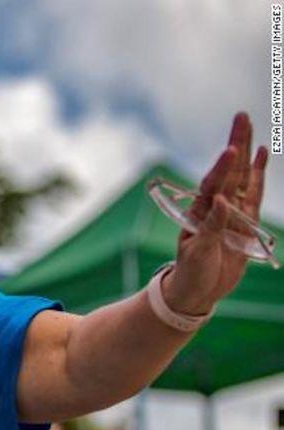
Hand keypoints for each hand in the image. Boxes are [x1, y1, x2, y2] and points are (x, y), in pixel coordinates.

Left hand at [163, 112, 269, 314]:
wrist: (197, 290)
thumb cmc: (191, 272)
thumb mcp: (198, 252)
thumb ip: (212, 227)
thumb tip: (222, 203)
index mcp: (199, 212)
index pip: (212, 185)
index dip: (221, 167)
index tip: (230, 149)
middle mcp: (214, 206)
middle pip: (228, 170)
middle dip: (235, 143)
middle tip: (241, 116)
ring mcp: (230, 211)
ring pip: (241, 176)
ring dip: (247, 152)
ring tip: (249, 125)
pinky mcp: (244, 220)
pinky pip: (254, 193)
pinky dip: (257, 174)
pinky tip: (261, 154)